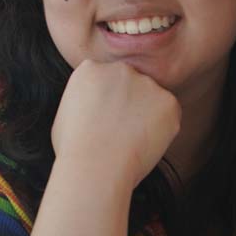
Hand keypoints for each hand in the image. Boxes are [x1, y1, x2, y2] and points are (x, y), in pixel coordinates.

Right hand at [52, 59, 181, 188]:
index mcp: (90, 69)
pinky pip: (169, 114)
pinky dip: (163, 129)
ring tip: (131, 141)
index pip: (107, 80)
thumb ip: (85, 100)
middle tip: (122, 132)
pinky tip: (145, 143)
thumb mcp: (66, 114)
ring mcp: (146, 83)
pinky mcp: (168, 100)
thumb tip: (96, 105)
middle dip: (131, 104)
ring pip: (152, 99)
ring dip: (147, 116)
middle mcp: (120, 69)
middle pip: (131, 84)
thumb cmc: (74, 150)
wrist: (94, 166)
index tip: (106, 121)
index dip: (109, 102)